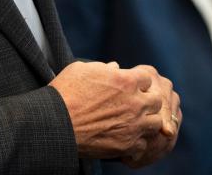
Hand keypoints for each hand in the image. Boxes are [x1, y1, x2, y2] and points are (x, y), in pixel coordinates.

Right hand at [50, 61, 180, 163]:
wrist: (55, 123)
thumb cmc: (65, 92)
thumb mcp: (83, 69)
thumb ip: (104, 67)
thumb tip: (114, 67)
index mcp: (126, 80)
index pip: (147, 78)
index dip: (138, 83)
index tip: (128, 88)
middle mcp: (135, 102)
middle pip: (156, 100)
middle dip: (147, 102)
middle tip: (133, 106)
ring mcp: (133, 125)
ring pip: (155, 123)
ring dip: (146, 122)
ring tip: (132, 124)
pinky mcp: (126, 145)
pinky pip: (143, 144)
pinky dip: (136, 143)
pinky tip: (124, 140)